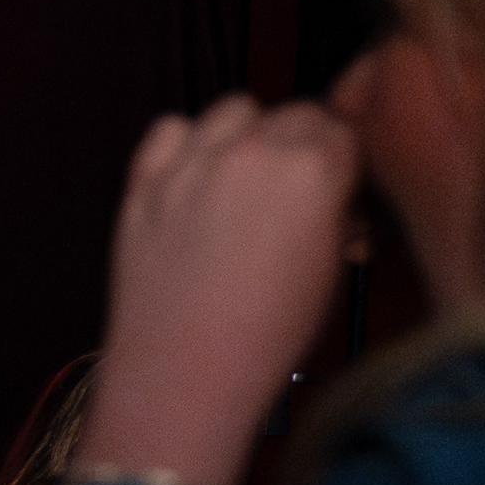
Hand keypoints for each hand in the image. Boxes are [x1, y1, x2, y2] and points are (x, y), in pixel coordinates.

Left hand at [77, 92, 362, 484]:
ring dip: (245, 134)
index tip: (333, 191)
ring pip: (232, 110)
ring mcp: (190, 161)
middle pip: (291, 114)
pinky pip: (169, 129)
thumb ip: (336, 220)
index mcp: (312, 169)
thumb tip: (335, 205)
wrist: (182, 374)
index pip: (340, 130)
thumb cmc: (271, 335)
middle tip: (289, 195)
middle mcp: (252, 150)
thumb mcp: (328, 275)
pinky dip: (184, 144)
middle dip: (299, 145)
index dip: (340, 162)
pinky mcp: (143, 181)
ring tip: (240, 182)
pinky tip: (190, 178)